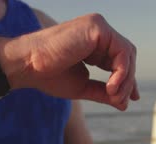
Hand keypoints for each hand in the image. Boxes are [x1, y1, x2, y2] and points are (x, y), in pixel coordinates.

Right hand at [0, 13, 139, 109]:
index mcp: (92, 43)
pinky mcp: (97, 27)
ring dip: (126, 78)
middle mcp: (97, 32)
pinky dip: (121, 71)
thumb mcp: (82, 86)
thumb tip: (124, 104)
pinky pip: (121, 50)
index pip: (118, 59)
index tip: (126, 100)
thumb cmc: (47, 75)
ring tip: (114, 96)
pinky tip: (111, 87)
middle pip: (125, 56)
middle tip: (120, 101)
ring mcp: (97, 27)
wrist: (27, 65)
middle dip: (128, 81)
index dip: (126, 79)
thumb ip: (103, 92)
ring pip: (127, 53)